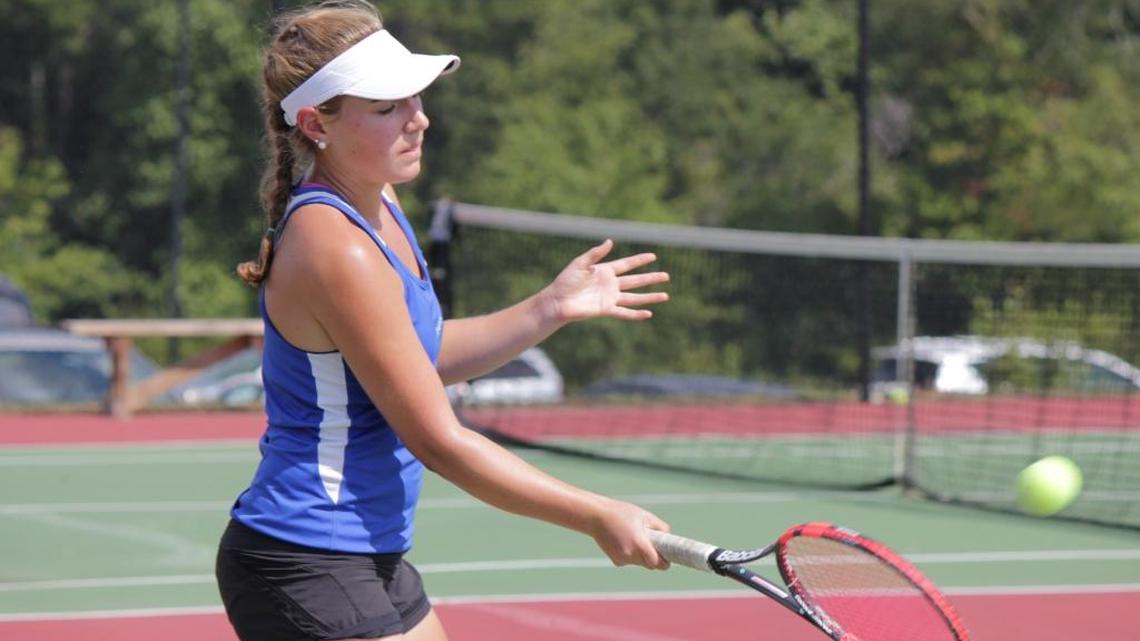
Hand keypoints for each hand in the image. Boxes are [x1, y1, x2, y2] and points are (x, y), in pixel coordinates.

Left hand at [542, 239, 669, 322]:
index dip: (640, 260)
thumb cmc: (565, 281)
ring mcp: (610, 298)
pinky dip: (636, 314)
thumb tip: (610, 241)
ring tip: (666, 295)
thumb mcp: (580, 264)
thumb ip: (595, 254)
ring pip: (635, 297)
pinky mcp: (606, 310)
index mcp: (604, 271)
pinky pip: (624, 312)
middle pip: (636, 280)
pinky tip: (649, 313)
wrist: (557, 301)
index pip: (627, 264)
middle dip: (651, 278)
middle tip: (667, 275)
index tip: (653, 256)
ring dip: (650, 296)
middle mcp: (610, 284)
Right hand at [589, 498, 670, 569]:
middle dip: (653, 557)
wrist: (595, 516)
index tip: (668, 559)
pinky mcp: (615, 560)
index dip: (665, 562)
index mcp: (639, 544)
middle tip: (653, 543)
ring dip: (641, 555)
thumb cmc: (621, 512)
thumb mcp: (644, 516)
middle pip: (650, 564)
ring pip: (639, 563)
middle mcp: (630, 555)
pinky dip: (630, 554)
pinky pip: (629, 561)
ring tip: (634, 536)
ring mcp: (621, 559)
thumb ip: (660, 527)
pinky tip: (623, 540)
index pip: (658, 563)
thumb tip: (668, 538)